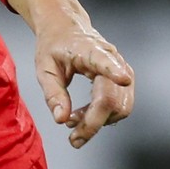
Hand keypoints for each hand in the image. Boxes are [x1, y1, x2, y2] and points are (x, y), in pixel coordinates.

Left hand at [6, 0, 134, 147]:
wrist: (65, 29)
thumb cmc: (53, 46)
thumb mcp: (44, 67)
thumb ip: (53, 93)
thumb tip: (62, 119)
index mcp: (88, 49)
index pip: (104, 60)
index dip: (114, 71)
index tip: (123, 78)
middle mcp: (112, 58)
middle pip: (110, 98)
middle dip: (93, 123)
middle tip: (73, 139)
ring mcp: (122, 68)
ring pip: (120, 107)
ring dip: (98, 122)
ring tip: (73, 120)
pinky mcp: (125, 80)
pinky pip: (120, 106)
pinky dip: (103, 117)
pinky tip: (83, 115)